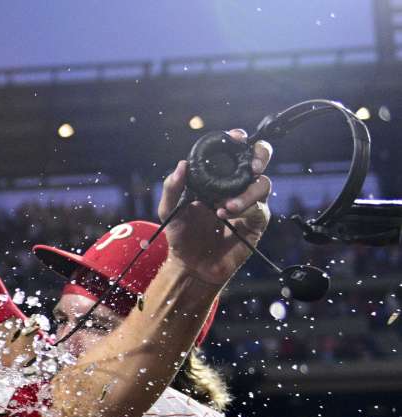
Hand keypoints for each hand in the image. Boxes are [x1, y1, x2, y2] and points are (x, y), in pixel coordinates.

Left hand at [157, 129, 272, 286]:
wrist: (190, 263)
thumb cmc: (181, 234)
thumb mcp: (169, 209)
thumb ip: (172, 187)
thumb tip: (182, 164)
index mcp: (217, 177)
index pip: (233, 152)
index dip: (238, 140)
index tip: (236, 138)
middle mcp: (236, 186)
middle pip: (260, 160)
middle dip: (260, 156)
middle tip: (251, 166)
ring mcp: (249, 202)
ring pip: (263, 184)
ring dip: (246, 193)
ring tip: (223, 207)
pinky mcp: (256, 221)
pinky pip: (259, 209)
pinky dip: (244, 208)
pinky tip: (226, 214)